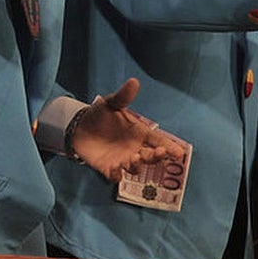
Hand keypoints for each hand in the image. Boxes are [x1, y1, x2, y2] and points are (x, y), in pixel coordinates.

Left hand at [71, 78, 185, 180]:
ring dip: (138, 165)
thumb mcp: (111, 103)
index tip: (178, 152)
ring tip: (134, 158)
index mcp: (139, 133)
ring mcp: (122, 160)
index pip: (158, 140)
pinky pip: (115, 176)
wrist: (79, 125)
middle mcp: (134, 149)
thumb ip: (123, 96)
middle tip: (159, 153)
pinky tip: (115, 170)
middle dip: (157, 157)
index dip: (169, 146)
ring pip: (136, 168)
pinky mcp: (108, 168)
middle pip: (151, 157)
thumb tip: (134, 82)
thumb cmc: (100, 115)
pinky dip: (117, 175)